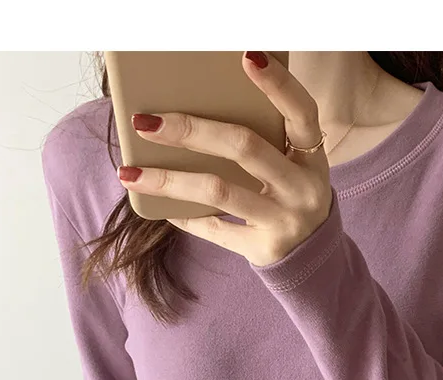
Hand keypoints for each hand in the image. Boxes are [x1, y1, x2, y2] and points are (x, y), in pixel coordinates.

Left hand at [117, 51, 332, 267]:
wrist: (312, 259)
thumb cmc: (290, 197)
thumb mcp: (291, 167)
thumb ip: (263, 141)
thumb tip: (190, 113)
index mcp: (311, 158)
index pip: (302, 113)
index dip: (279, 85)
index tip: (248, 57)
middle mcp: (302, 188)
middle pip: (244, 146)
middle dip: (190, 130)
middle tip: (145, 122)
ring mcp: (284, 220)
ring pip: (219, 191)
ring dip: (169, 180)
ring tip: (131, 173)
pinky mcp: (264, 248)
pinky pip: (215, 229)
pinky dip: (185, 217)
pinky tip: (161, 208)